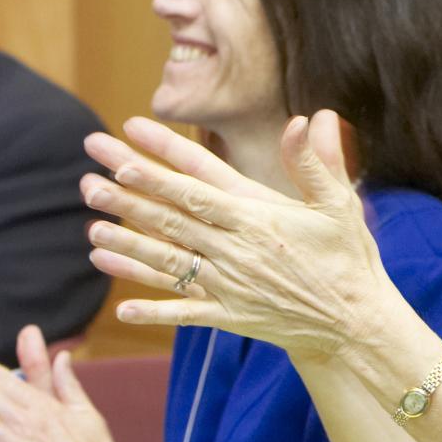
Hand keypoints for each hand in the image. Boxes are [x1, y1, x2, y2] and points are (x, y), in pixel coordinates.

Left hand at [82, 112, 402, 356]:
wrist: (354, 323)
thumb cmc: (348, 257)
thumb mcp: (340, 205)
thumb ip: (317, 163)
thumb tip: (310, 118)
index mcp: (258, 217)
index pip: (198, 182)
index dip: (160, 162)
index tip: (127, 140)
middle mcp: (235, 249)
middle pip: (171, 218)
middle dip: (126, 197)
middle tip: (87, 177)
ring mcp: (228, 285)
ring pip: (167, 263)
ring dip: (127, 247)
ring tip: (91, 232)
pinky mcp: (229, 316)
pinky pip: (184, 312)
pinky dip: (152, 310)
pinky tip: (121, 308)